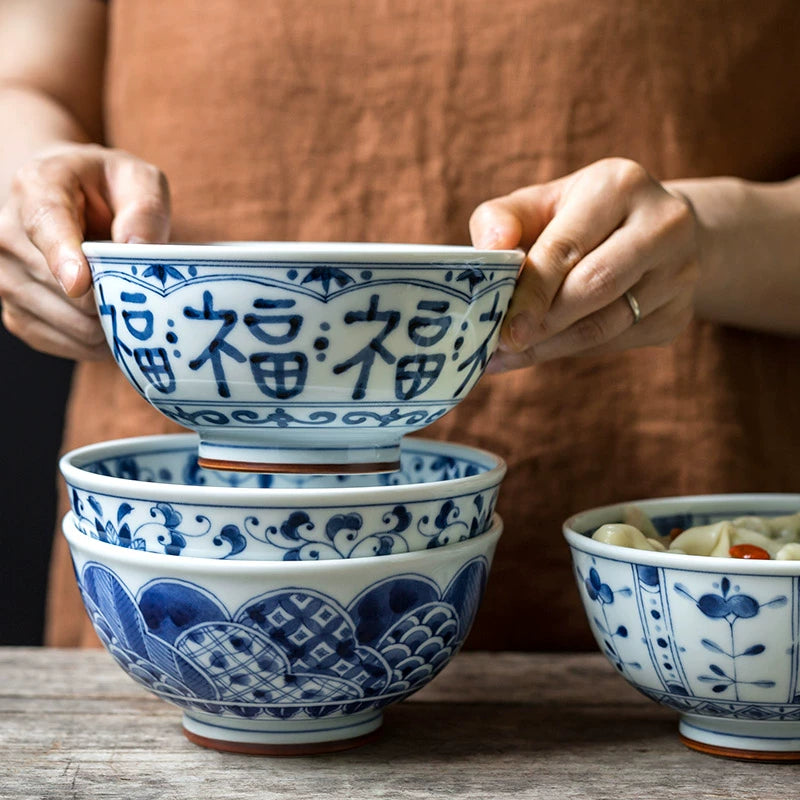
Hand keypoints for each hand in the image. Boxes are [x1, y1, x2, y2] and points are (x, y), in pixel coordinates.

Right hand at [0, 142, 170, 359]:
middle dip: (114, 297)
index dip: (62, 258)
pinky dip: (96, 343)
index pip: (44, 225)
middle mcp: (8, 234)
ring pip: (70, 322)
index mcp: (37, 188)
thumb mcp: (138, 180)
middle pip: (62, 286)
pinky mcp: (16, 313)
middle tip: (151, 297)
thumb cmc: (108, 189)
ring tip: (135, 305)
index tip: (80, 283)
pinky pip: (63, 343)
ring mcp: (6, 278)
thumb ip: (145, 209)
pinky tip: (115, 325)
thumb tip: (138, 249)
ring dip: (111, 324)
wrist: (70, 200)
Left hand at [470, 158, 699, 371]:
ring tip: (513, 354)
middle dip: (542, 321)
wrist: (654, 232)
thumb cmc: (578, 218)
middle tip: (503, 343)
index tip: (501, 327)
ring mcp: (679, 272)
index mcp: (621, 185)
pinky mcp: (680, 312)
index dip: (531, 291)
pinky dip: (575, 351)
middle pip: (593, 286)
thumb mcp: (539, 203)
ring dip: (553, 345)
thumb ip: (502, 219)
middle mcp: (663, 224)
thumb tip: (489, 247)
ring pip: (607, 324)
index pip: (567, 247)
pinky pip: (619, 341)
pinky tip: (544, 351)